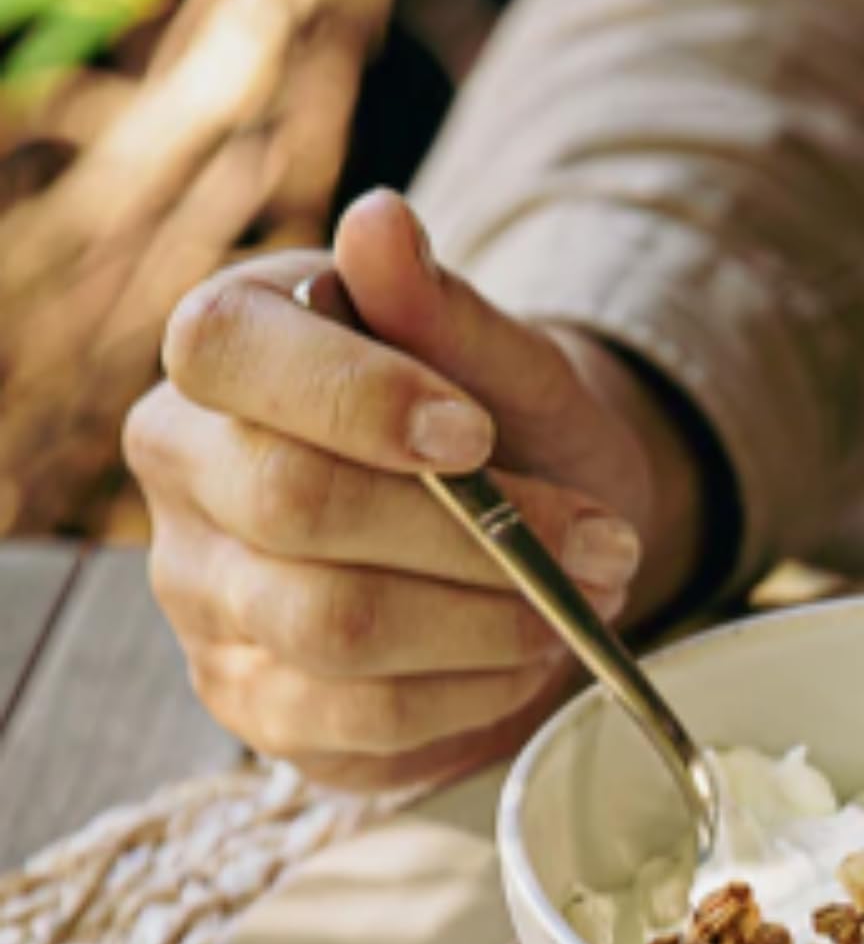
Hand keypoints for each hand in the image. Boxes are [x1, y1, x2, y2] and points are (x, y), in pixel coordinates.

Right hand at [127, 188, 705, 791]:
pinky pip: (362, 719)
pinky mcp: (256, 701)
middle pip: (296, 507)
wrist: (533, 534)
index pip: (235, 353)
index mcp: (225, 349)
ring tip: (579, 600)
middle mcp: (184, 467)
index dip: (359, 398)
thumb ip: (447, 311)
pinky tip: (528, 659)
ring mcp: (205, 595)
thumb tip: (381, 225)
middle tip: (600, 546)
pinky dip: (474, 693)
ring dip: (492, 622)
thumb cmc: (507, 434)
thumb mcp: (509, 365)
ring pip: (335, 627)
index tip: (477, 433)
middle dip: (473, 536)